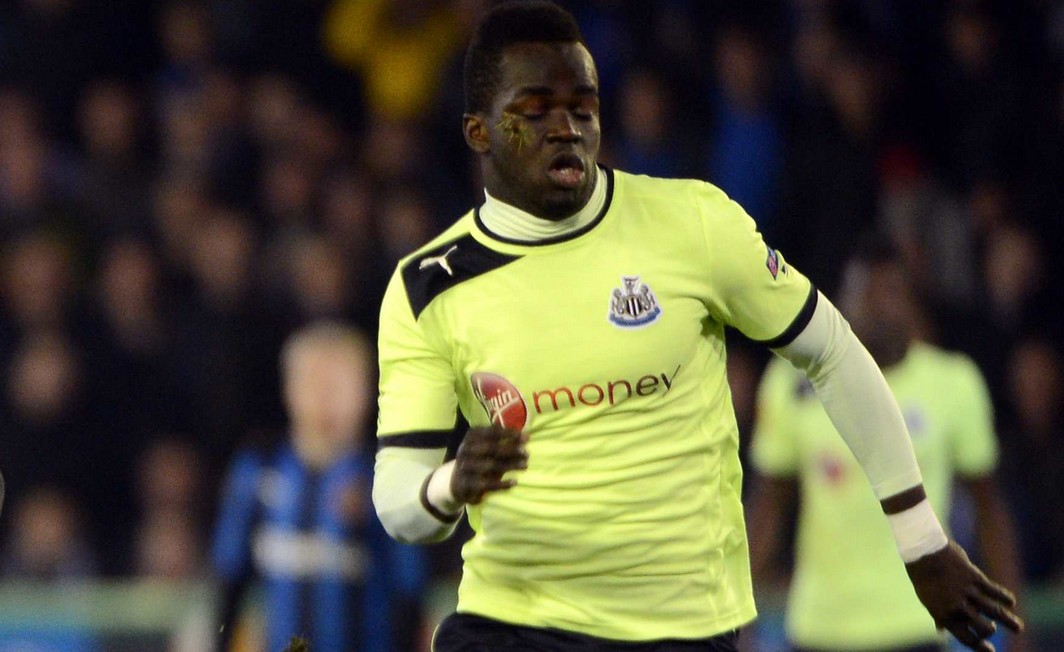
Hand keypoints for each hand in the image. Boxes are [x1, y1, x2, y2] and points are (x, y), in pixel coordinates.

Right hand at [451, 425, 528, 504]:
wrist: (456, 481)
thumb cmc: (478, 459)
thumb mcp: (487, 447)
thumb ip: (504, 442)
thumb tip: (525, 435)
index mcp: (471, 437)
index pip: (491, 432)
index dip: (509, 434)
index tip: (527, 437)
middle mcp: (466, 450)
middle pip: (491, 448)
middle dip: (511, 450)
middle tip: (527, 453)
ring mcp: (465, 467)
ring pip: (490, 466)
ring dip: (510, 465)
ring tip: (525, 465)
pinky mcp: (466, 484)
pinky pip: (486, 484)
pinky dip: (502, 484)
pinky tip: (515, 482)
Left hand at [905, 540, 1023, 651]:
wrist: (923, 551)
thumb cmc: (925, 578)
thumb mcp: (928, 600)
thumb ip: (939, 617)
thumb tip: (942, 632)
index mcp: (944, 615)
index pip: (966, 638)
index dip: (980, 647)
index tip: (990, 651)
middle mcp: (957, 606)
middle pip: (983, 627)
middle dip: (990, 631)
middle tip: (993, 628)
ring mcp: (967, 592)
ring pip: (994, 611)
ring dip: (1009, 621)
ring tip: (1019, 628)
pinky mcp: (975, 577)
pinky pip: (995, 591)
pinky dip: (1005, 598)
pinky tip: (1011, 602)